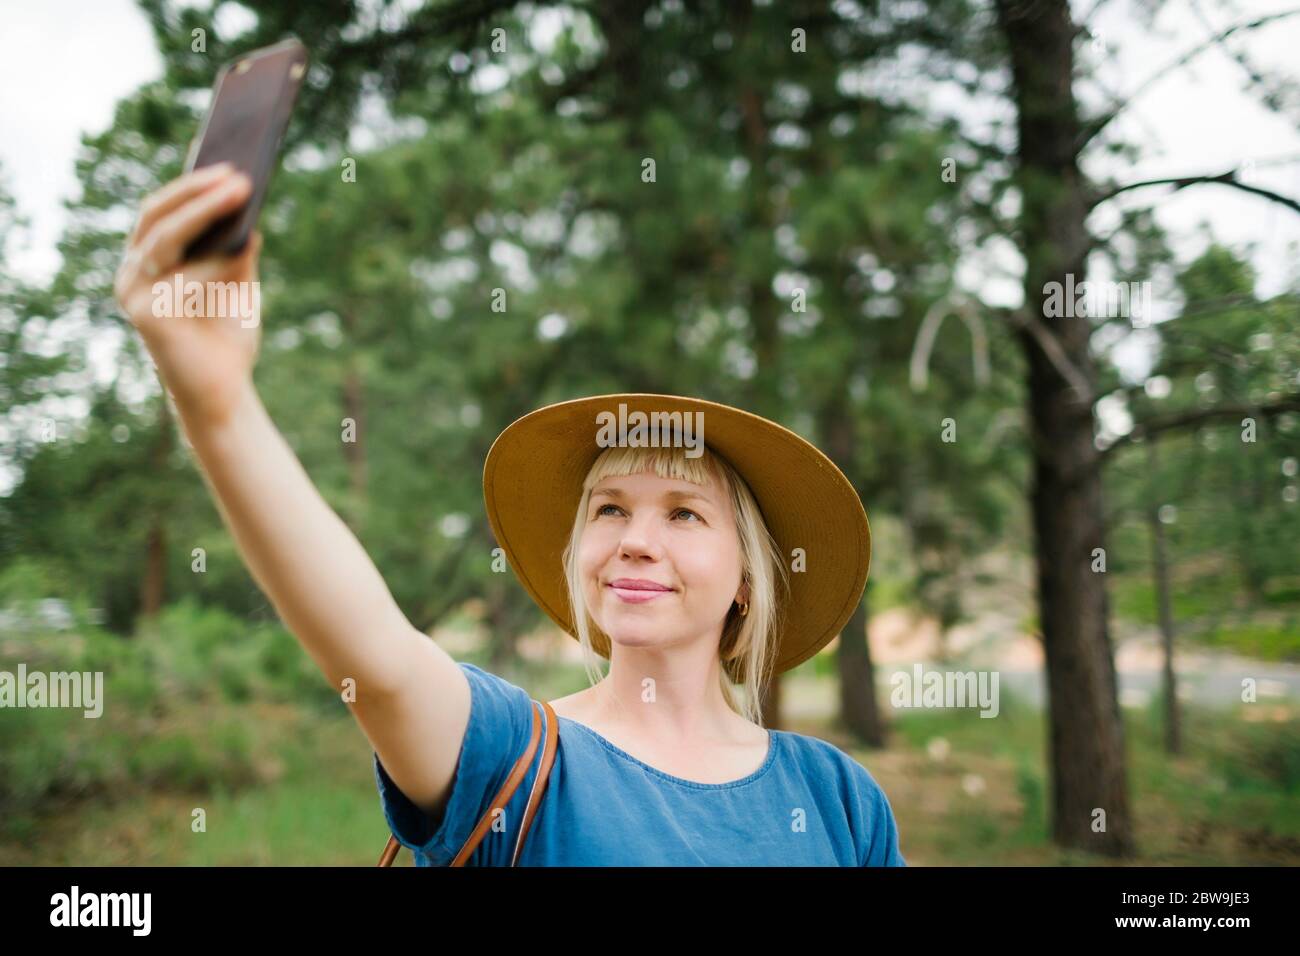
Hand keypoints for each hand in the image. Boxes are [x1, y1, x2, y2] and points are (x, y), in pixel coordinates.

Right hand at [114, 163, 264, 425]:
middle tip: (237, 175)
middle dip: (199, 191)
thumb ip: (236, 249)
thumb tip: (246, 208)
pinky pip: (180, 275)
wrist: (223, 390)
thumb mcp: (238, 282)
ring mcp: (134, 291)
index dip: (193, 185)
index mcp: (150, 260)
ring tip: (239, 192)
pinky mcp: (144, 314)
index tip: (229, 165)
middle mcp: (134, 272)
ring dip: (204, 210)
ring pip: (166, 236)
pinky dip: (212, 261)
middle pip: (159, 215)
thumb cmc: (228, 336)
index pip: (164, 210)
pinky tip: (239, 248)